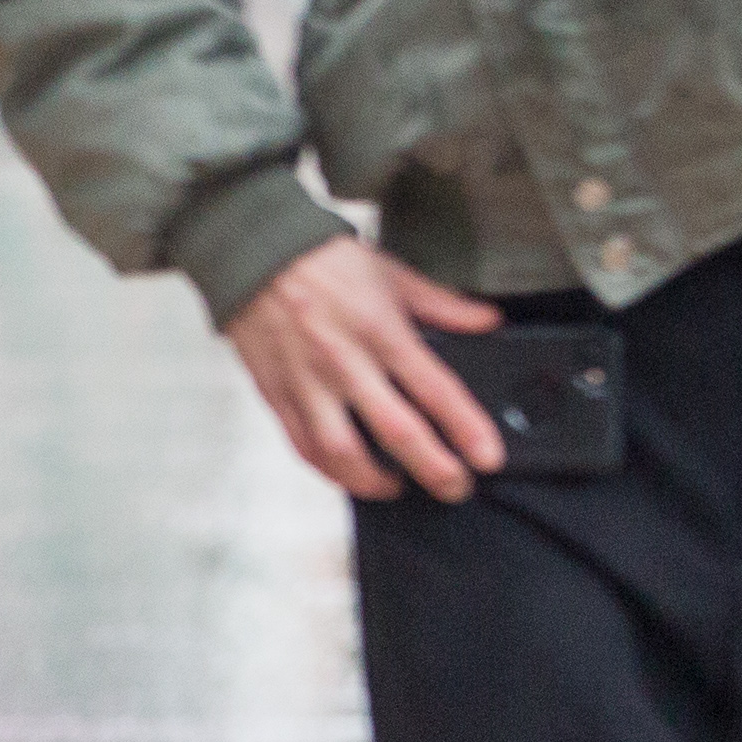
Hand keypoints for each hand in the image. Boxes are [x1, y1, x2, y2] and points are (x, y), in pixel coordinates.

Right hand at [226, 236, 507, 502]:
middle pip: (395, 430)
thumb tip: (489, 320)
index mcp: (382, 330)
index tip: (489, 458)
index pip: (435, 389)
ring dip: (373, 482)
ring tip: (398, 487)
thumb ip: (444, 304)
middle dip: (433, 468)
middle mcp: (345, 362)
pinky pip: (301, 444)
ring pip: (341, 452)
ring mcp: (306, 382)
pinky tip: (349, 475)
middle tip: (456, 488)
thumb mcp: (394, 274)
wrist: (252, 252)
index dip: (467, 429)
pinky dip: (328, 469)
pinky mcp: (275, 393)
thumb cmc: (327, 261)